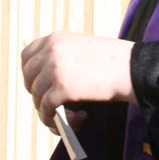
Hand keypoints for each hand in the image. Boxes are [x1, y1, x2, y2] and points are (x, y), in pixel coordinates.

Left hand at [20, 31, 136, 130]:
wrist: (132, 68)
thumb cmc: (112, 61)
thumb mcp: (80, 47)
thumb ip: (61, 56)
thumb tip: (43, 80)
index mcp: (55, 38)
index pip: (26, 56)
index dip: (30, 73)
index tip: (39, 84)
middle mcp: (51, 50)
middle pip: (28, 78)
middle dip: (38, 93)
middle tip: (55, 102)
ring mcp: (54, 68)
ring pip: (37, 97)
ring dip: (51, 111)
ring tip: (74, 114)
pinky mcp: (61, 88)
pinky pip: (46, 110)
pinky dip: (57, 120)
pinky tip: (79, 118)